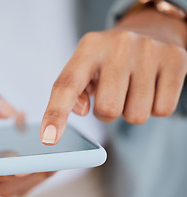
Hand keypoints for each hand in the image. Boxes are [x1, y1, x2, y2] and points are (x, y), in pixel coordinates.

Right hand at [0, 78, 53, 196]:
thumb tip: (9, 112)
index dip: (0, 170)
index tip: (28, 163)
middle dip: (29, 175)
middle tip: (61, 158)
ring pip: (4, 189)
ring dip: (32, 178)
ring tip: (59, 158)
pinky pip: (3, 183)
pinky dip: (24, 175)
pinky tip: (41, 157)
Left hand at [41, 8, 186, 144]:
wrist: (150, 32)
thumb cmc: (109, 60)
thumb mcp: (85, 67)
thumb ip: (73, 91)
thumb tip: (80, 110)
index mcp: (88, 48)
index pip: (66, 86)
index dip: (56, 114)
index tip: (48, 139)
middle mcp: (118, 46)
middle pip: (107, 110)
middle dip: (107, 113)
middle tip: (112, 96)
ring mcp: (149, 52)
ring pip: (136, 115)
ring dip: (131, 111)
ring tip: (132, 90)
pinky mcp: (175, 61)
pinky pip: (162, 110)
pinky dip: (155, 108)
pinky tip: (151, 88)